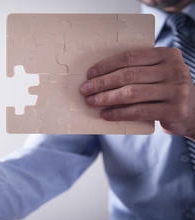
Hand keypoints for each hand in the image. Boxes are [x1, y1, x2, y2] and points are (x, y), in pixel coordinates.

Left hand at [80, 47, 194, 138]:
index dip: (107, 65)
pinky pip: (139, 111)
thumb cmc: (164, 89)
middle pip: (129, 75)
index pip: (130, 57)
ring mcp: (177, 90)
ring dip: (107, 98)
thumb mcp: (156, 73)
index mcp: (167, 54)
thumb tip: (97, 75)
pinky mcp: (174, 110)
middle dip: (102, 83)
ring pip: (132, 93)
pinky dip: (119, 113)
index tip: (89, 74)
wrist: (193, 111)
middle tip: (85, 90)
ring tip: (91, 102)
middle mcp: (174, 70)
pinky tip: (105, 114)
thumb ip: (136, 70)